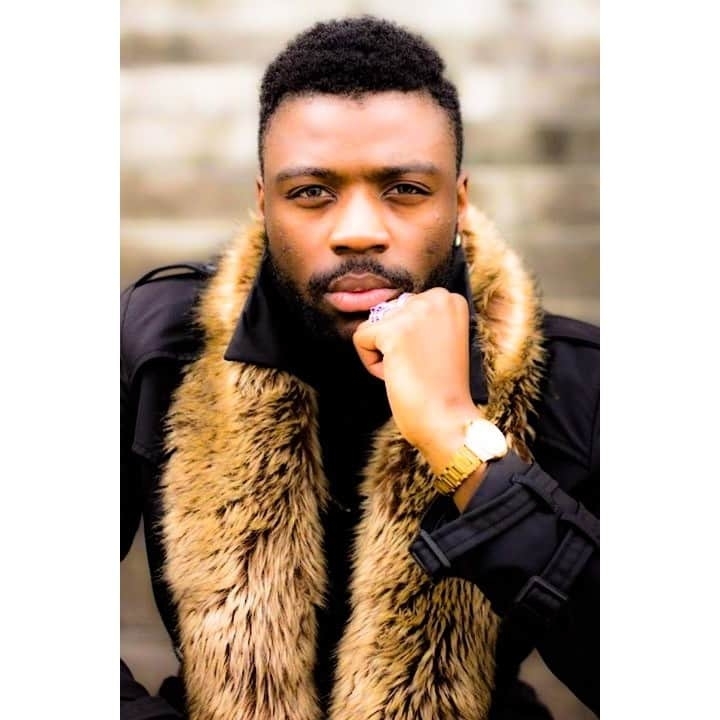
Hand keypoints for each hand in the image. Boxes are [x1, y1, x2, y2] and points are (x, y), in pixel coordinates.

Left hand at [353, 288, 481, 473]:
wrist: (447, 418)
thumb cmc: (443, 387)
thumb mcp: (442, 339)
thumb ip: (422, 319)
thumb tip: (387, 308)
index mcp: (451, 299)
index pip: (405, 306)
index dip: (411, 337)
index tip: (430, 357)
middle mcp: (436, 298)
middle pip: (388, 313)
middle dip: (395, 343)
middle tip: (421, 366)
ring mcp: (415, 313)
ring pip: (373, 325)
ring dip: (384, 353)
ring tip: (411, 371)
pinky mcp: (392, 331)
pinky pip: (360, 338)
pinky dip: (371, 363)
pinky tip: (396, 375)